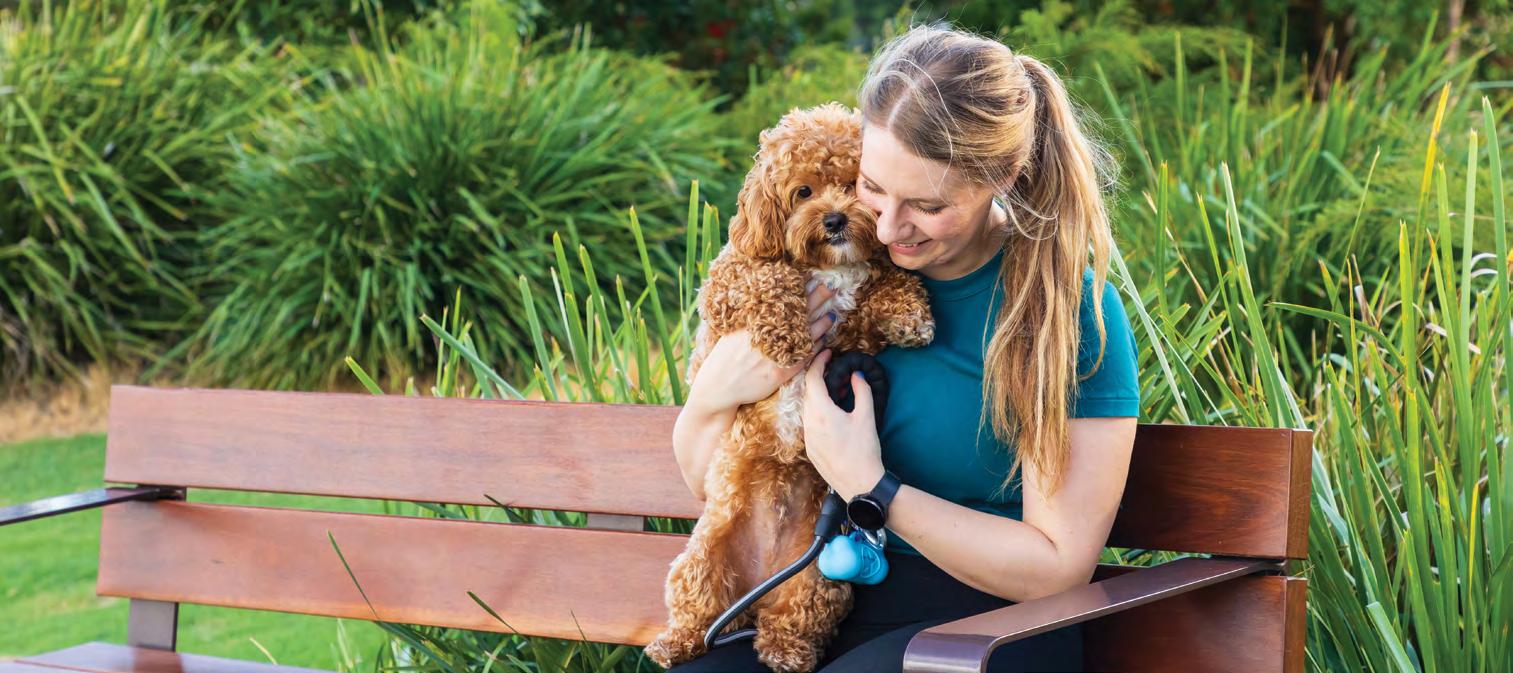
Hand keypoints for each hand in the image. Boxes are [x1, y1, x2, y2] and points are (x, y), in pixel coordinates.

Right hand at [688, 283, 838, 412]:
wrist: (719, 386)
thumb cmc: (723, 358)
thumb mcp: (732, 332)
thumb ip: (749, 318)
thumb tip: (762, 303)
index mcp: (754, 323)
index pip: (781, 302)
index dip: (798, 290)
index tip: (811, 279)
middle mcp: (767, 336)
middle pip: (798, 314)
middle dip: (816, 299)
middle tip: (830, 287)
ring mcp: (776, 355)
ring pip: (806, 334)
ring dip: (821, 323)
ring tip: (832, 313)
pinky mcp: (782, 372)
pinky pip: (804, 356)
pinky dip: (816, 347)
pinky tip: (824, 339)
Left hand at [801, 349, 885, 500]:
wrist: (859, 484)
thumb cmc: (864, 451)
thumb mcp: (866, 417)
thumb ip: (862, 391)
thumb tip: (857, 375)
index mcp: (821, 412)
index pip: (813, 378)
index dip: (818, 362)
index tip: (826, 352)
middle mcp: (809, 423)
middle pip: (807, 391)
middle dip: (819, 377)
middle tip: (835, 371)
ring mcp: (807, 437)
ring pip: (807, 407)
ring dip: (818, 396)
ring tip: (837, 392)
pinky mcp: (810, 448)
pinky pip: (809, 422)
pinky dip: (818, 411)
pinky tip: (833, 414)